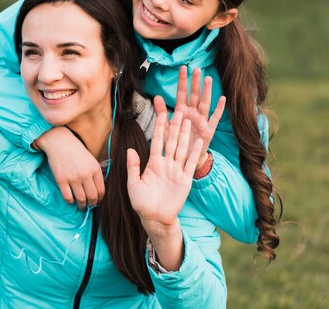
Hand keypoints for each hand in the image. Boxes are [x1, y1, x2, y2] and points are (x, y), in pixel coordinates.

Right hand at [35, 127, 103, 209]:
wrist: (59, 142)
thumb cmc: (76, 151)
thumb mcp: (91, 159)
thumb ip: (95, 173)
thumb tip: (98, 190)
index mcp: (95, 169)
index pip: (101, 191)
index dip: (100, 199)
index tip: (97, 201)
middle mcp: (85, 174)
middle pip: (92, 197)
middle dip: (91, 204)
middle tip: (89, 206)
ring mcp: (73, 178)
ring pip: (81, 199)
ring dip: (81, 206)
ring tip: (80, 206)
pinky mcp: (61, 180)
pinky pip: (68, 197)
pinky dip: (70, 202)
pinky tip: (71, 200)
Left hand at [126, 112, 202, 229]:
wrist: (154, 218)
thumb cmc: (141, 202)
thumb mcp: (133, 183)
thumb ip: (133, 166)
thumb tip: (130, 149)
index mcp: (153, 163)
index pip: (157, 141)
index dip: (160, 127)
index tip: (162, 113)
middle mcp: (166, 164)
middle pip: (171, 141)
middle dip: (175, 126)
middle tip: (179, 110)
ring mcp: (176, 171)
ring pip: (182, 149)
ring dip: (186, 135)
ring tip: (189, 120)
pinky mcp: (185, 180)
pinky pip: (190, 164)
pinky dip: (194, 152)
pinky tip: (198, 141)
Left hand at [154, 66, 224, 167]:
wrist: (183, 159)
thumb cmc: (174, 142)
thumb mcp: (164, 127)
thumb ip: (161, 112)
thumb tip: (156, 96)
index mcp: (181, 111)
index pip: (181, 93)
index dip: (182, 81)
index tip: (183, 68)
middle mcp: (192, 113)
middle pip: (194, 95)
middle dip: (195, 82)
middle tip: (197, 69)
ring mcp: (201, 120)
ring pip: (204, 103)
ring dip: (206, 91)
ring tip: (207, 79)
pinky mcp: (208, 130)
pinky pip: (214, 118)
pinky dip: (219, 109)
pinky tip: (222, 99)